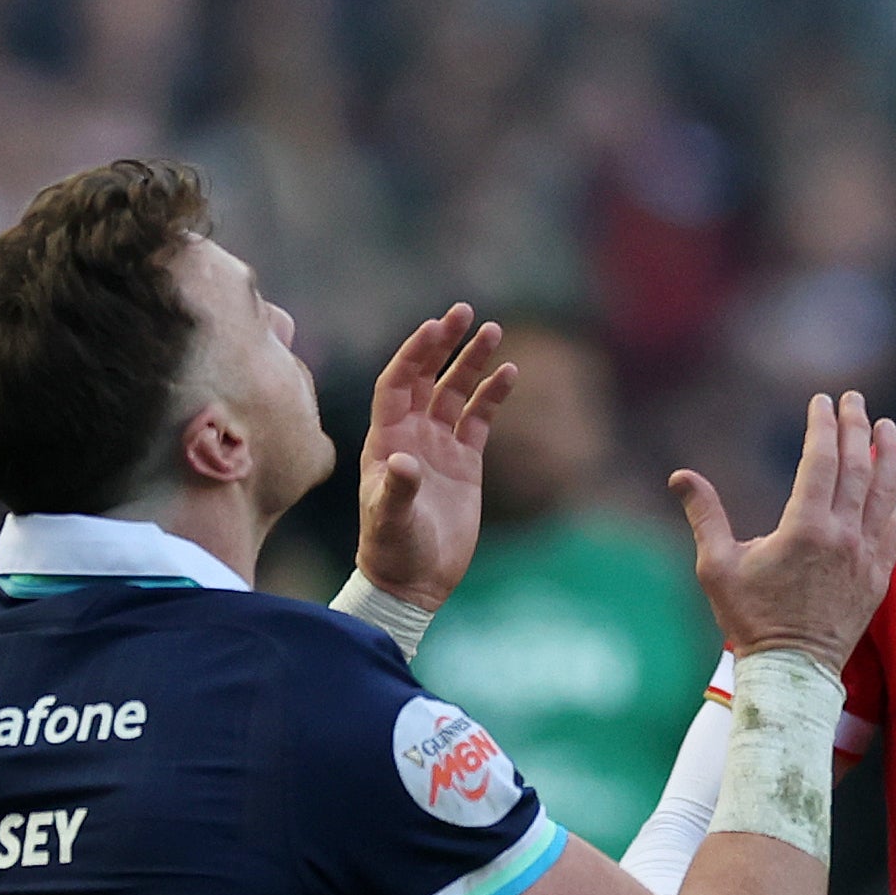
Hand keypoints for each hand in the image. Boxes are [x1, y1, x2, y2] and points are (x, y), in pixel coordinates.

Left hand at [355, 304, 512, 609]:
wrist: (413, 582)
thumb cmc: (393, 551)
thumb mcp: (391, 522)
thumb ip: (397, 490)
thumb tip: (406, 462)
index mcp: (386, 441)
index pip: (397, 385)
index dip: (413, 355)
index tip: (434, 328)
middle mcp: (410, 435)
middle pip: (426, 377)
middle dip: (443, 344)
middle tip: (464, 312)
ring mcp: (439, 446)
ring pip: (456, 392)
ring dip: (472, 361)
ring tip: (494, 330)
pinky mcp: (465, 462)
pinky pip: (479, 418)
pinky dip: (493, 395)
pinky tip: (509, 373)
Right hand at [674, 389, 895, 673]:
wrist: (791, 671)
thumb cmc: (749, 620)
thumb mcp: (717, 567)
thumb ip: (705, 516)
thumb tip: (680, 476)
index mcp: (805, 529)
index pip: (822, 461)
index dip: (823, 426)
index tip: (822, 401)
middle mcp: (843, 536)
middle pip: (857, 466)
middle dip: (855, 426)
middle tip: (852, 399)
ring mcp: (867, 555)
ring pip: (886, 492)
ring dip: (887, 454)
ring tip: (884, 425)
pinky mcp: (880, 575)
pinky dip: (895, 498)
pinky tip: (892, 483)